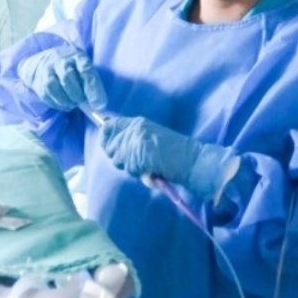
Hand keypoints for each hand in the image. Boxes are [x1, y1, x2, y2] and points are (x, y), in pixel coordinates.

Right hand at [18, 46, 105, 113]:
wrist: (47, 60)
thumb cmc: (73, 67)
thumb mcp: (85, 68)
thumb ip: (92, 83)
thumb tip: (99, 105)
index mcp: (78, 56)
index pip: (86, 70)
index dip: (93, 89)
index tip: (99, 105)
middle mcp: (60, 59)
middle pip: (67, 77)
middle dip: (77, 94)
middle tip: (82, 102)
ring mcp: (47, 68)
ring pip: (52, 86)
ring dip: (65, 100)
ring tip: (72, 104)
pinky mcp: (37, 80)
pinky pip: (45, 94)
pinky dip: (56, 103)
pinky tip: (64, 105)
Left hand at [99, 116, 234, 200]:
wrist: (191, 160)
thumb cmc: (175, 152)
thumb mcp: (151, 139)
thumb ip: (133, 140)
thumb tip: (111, 147)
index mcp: (138, 123)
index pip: (108, 126)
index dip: (106, 138)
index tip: (111, 148)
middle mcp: (134, 129)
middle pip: (109, 146)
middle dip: (119, 158)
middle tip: (138, 161)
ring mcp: (136, 141)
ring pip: (117, 160)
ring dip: (130, 167)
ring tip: (147, 165)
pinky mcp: (138, 155)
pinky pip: (129, 169)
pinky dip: (139, 173)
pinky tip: (152, 170)